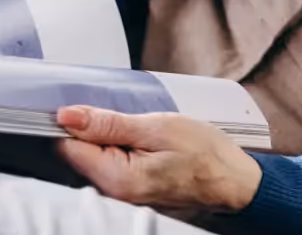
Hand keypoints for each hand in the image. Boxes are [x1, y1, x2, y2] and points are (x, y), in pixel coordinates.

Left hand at [56, 106, 262, 212]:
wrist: (234, 181)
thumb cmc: (206, 154)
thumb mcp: (159, 127)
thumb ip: (109, 123)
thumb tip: (68, 116)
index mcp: (116, 178)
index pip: (67, 146)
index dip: (72, 120)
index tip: (89, 105)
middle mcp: (112, 193)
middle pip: (77, 154)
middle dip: (91, 129)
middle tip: (125, 115)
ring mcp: (120, 196)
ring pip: (93, 158)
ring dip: (106, 137)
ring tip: (139, 128)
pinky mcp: (129, 193)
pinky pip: (108, 166)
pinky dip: (118, 148)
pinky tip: (140, 140)